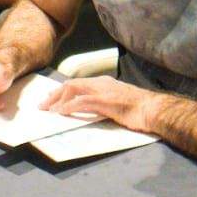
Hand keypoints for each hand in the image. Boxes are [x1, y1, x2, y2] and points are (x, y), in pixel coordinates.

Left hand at [40, 76, 156, 131]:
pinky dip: (68, 106)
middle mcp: (101, 83)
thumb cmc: (139, 110)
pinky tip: (61, 112)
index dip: (62, 91)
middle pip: (71, 84)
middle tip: (43, 106)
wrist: (153, 109)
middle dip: (54, 95)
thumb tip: (90, 112)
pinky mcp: (105, 100)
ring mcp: (103, 90)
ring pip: (73, 89)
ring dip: (57, 100)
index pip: (77, 83)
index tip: (51, 100)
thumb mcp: (117, 104)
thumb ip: (103, 104)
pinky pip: (81, 101)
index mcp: (104, 83)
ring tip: (48, 110)